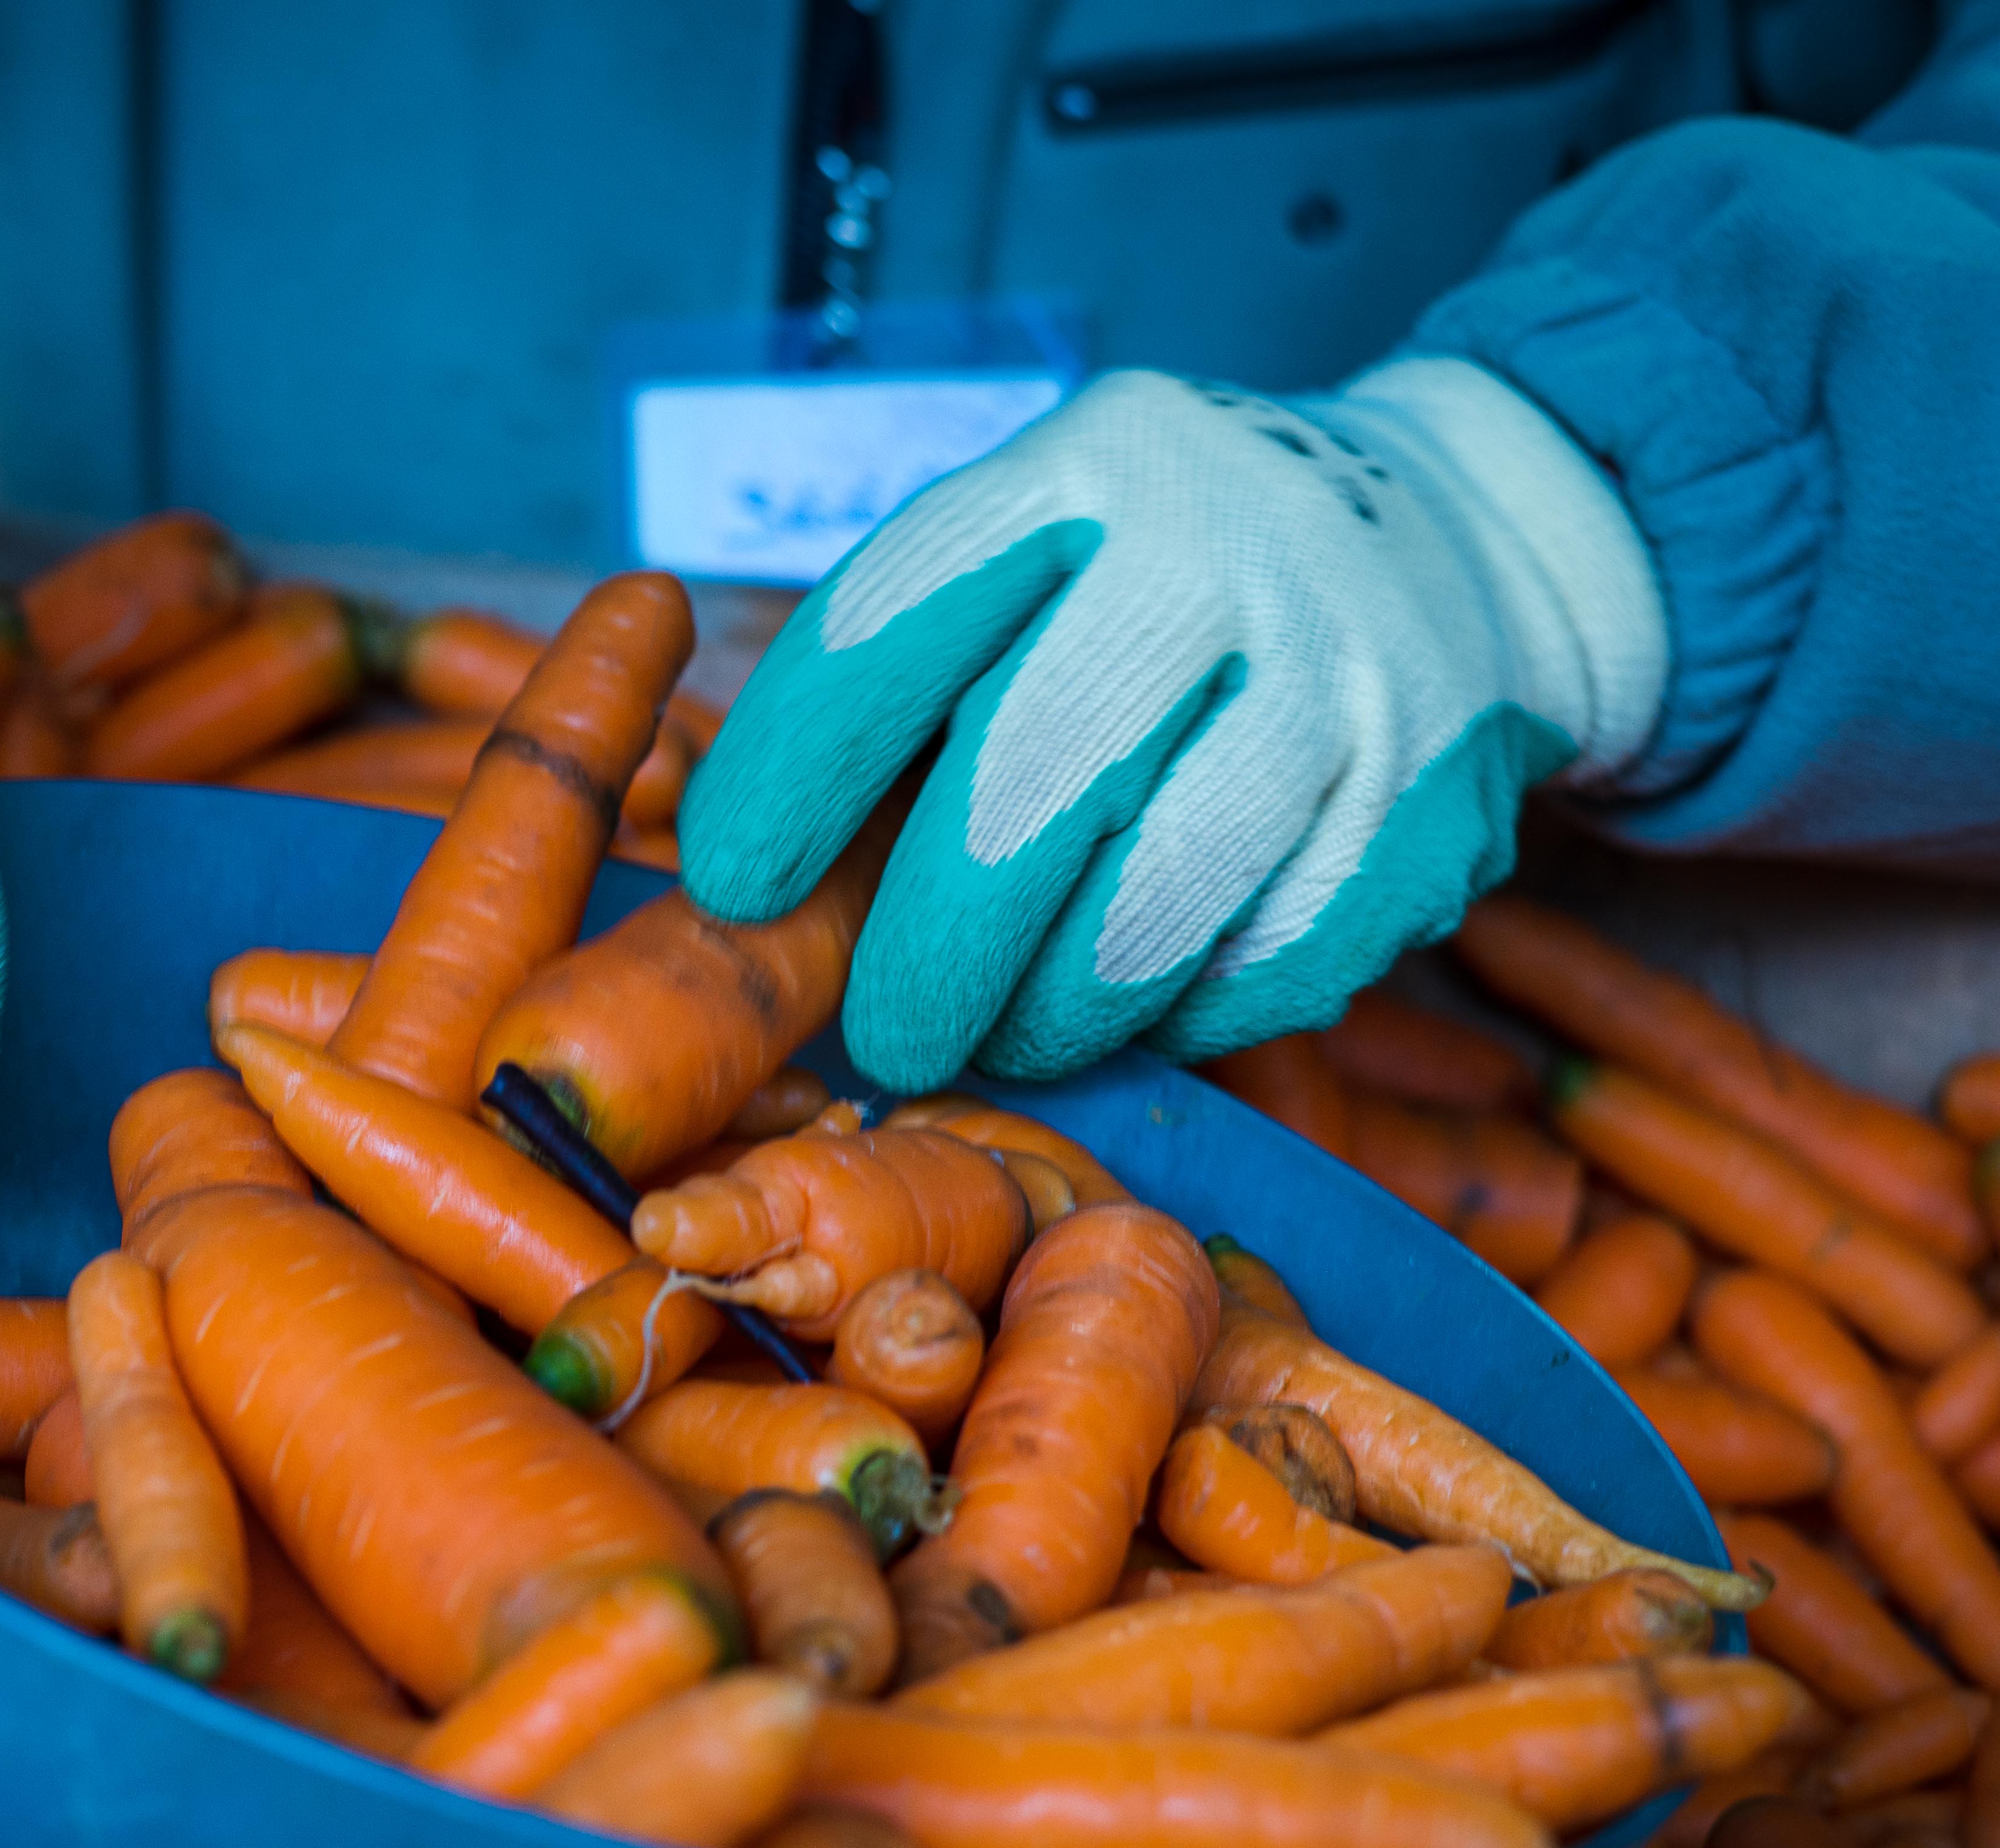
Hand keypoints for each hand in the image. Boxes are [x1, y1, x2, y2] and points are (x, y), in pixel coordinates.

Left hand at [678, 361, 1667, 1090]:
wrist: (1460, 529)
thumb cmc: (1165, 580)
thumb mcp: (1038, 548)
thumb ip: (911, 678)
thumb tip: (757, 881)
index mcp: (1086, 468)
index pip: (893, 628)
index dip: (792, 774)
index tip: (733, 883)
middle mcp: (1227, 548)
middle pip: (1030, 782)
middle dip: (931, 945)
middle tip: (888, 1031)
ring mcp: (1353, 670)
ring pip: (1161, 899)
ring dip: (1055, 1006)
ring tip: (1006, 1034)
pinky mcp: (1437, 799)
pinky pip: (1277, 962)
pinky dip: (1190, 1011)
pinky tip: (1144, 1004)